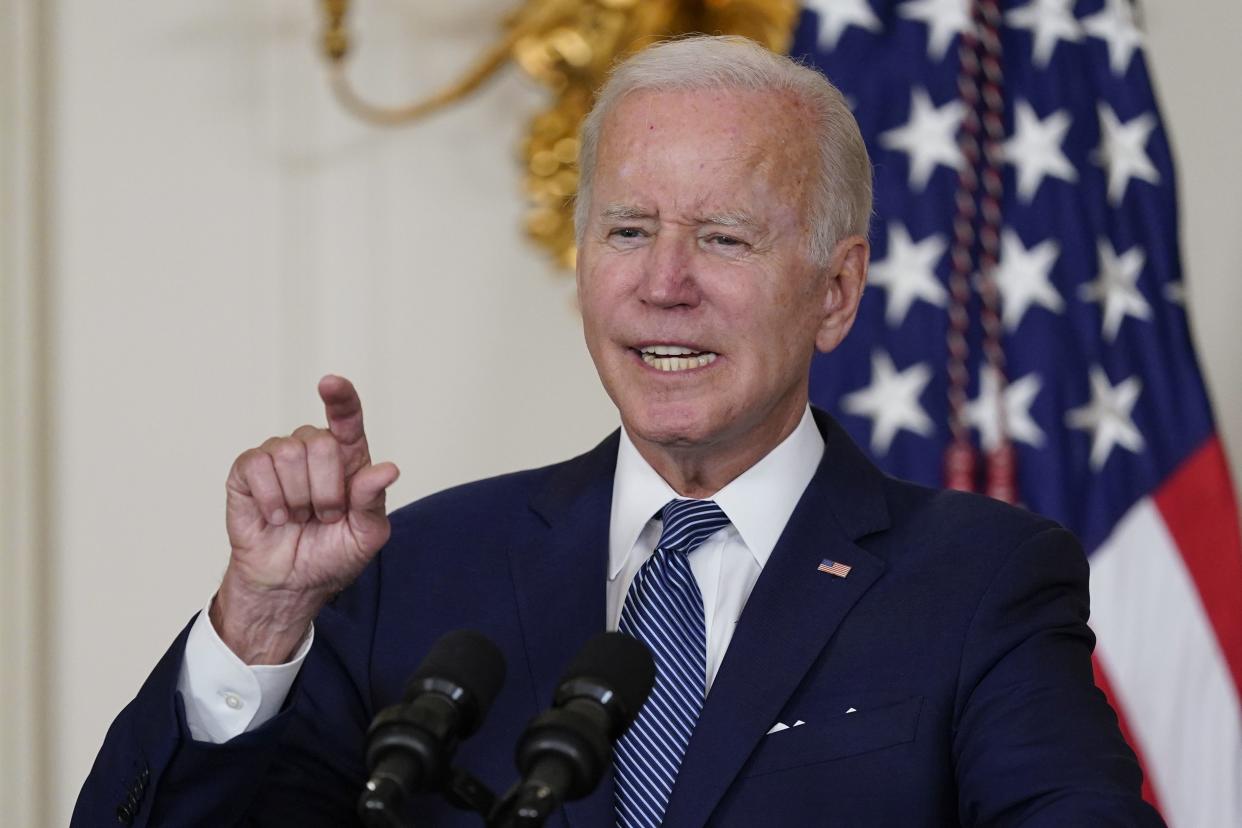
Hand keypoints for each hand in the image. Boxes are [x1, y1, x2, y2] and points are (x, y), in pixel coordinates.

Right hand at [212, 375, 399, 663]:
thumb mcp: (365, 535)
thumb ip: (373, 500)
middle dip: (326, 490)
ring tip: (299, 518)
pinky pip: (258, 466)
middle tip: (325, 517)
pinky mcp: (247, 470)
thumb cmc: (331, 555)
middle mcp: (313, 449)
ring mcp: (278, 456)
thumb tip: (388, 469)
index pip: (347, 417)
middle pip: (321, 442)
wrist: (291, 584)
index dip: (341, 397)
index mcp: (348, 458)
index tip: (330, 384)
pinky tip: (275, 517)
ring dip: (298, 498)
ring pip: (288, 452)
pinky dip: (271, 499)